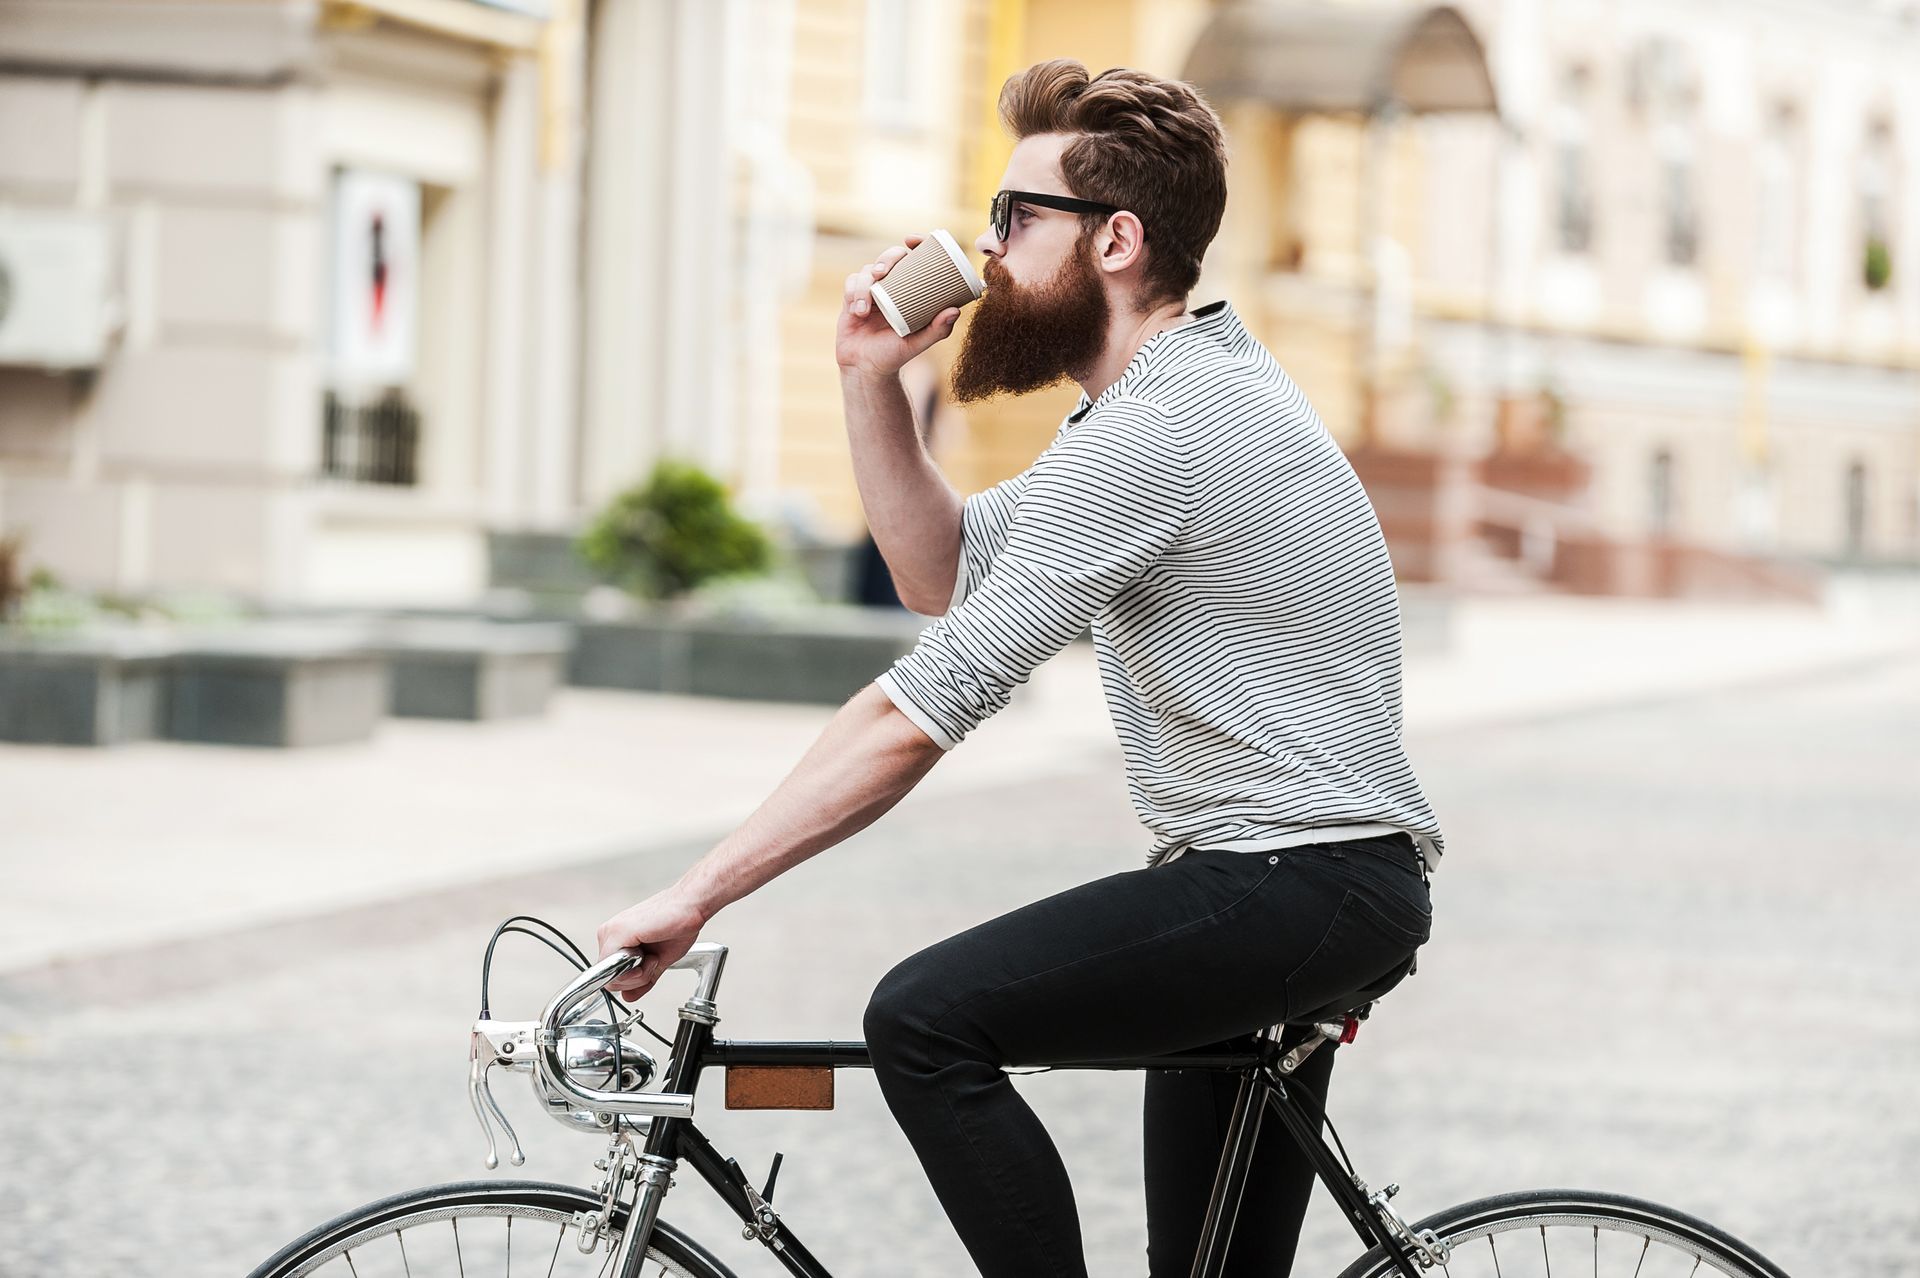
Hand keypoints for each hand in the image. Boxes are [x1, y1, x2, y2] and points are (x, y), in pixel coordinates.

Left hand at [595, 887, 708, 1002]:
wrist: (691, 906)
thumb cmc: (678, 926)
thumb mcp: (657, 962)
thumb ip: (642, 980)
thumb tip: (629, 997)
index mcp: (617, 938)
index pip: (609, 975)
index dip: (630, 982)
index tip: (649, 968)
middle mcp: (610, 933)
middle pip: (609, 979)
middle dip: (634, 981)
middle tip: (652, 962)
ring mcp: (612, 932)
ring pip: (611, 977)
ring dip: (637, 975)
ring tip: (653, 957)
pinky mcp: (618, 932)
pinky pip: (615, 968)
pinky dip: (636, 970)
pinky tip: (650, 955)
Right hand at [836, 233, 964, 377]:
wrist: (866, 369)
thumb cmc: (894, 355)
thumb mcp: (918, 344)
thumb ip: (937, 330)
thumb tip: (955, 310)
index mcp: (909, 292)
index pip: (913, 260)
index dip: (914, 244)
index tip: (911, 239)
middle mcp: (891, 287)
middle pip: (889, 257)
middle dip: (885, 258)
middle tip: (883, 272)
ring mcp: (870, 291)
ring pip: (865, 271)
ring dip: (864, 285)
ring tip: (865, 308)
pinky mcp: (851, 298)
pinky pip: (850, 284)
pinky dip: (853, 294)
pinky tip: (857, 311)